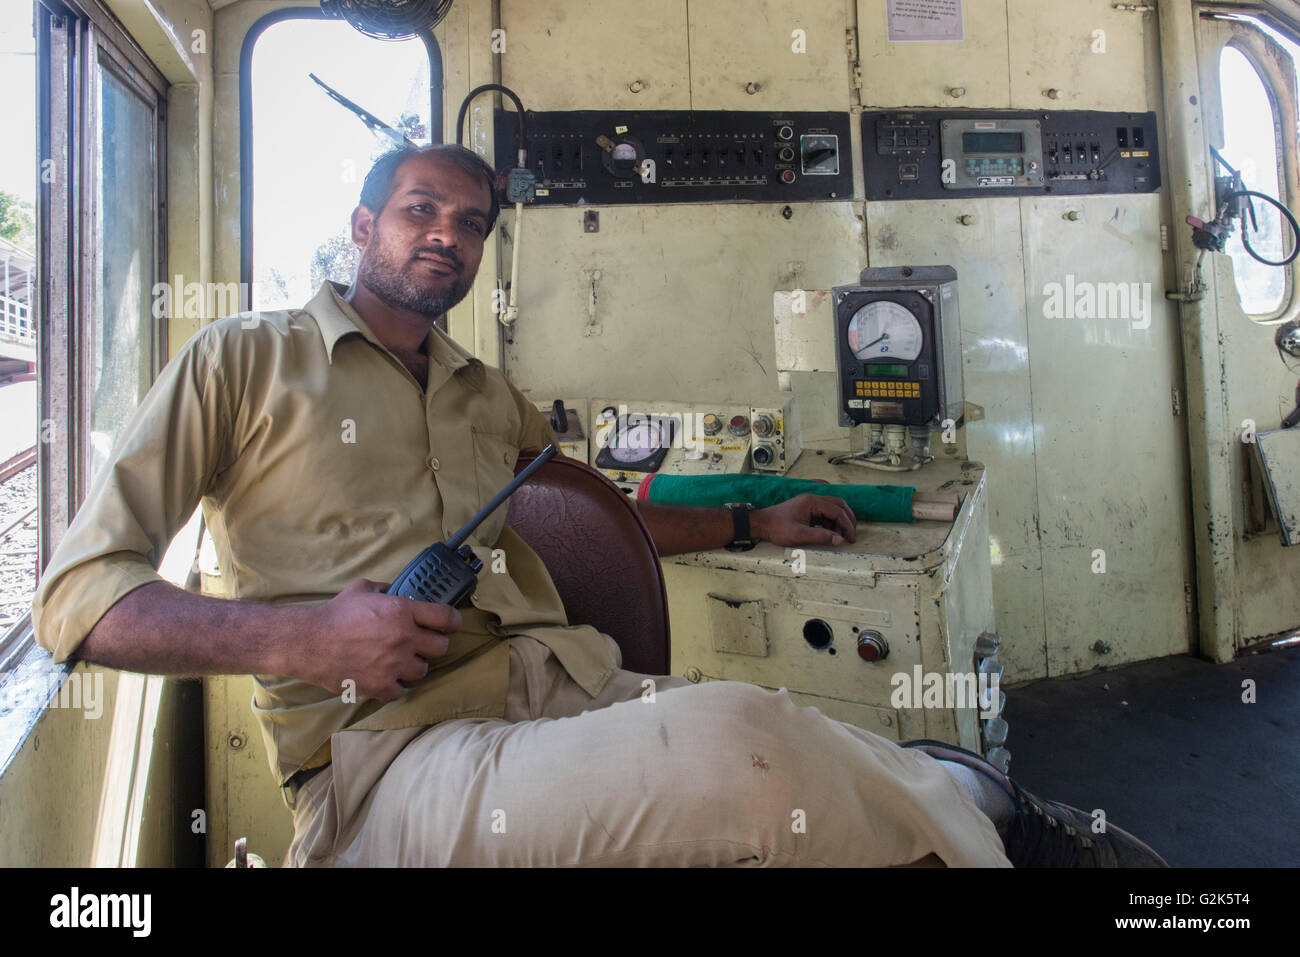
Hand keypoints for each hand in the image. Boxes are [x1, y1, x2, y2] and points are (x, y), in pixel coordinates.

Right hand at [295, 578, 460, 702]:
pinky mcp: (381, 686)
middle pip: (442, 647)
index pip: (447, 618)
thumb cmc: (335, 615)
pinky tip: (386, 676)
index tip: (450, 624)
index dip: (452, 621)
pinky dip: (395, 685)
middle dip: (434, 644)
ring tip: (399, 660)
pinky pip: (402, 690)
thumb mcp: (363, 589)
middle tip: (421, 643)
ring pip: (423, 670)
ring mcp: (394, 665)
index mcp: (403, 611)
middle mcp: (404, 639)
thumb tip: (398, 590)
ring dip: (414, 665)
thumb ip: (387, 589)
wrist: (309, 642)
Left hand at [751, 494, 857, 546]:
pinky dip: (831, 523)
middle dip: (848, 520)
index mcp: (812, 502)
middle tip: (852, 535)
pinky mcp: (807, 510)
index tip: (851, 538)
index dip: (847, 524)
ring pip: (833, 509)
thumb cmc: (776, 527)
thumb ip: (820, 536)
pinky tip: (831, 534)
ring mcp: (810, 504)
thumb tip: (839, 539)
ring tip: (841, 537)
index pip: (837, 510)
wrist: (761, 524)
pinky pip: (825, 514)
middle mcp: (813, 500)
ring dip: (839, 522)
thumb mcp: (799, 534)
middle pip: (838, 505)